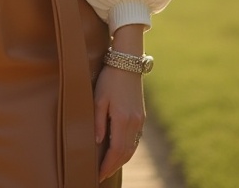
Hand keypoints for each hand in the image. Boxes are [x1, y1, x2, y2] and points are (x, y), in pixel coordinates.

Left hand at [93, 64, 145, 180]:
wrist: (127, 63)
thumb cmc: (109, 79)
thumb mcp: (98, 98)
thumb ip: (98, 121)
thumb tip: (98, 142)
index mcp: (123, 120)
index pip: (115, 151)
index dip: (107, 165)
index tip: (98, 175)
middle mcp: (134, 123)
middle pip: (125, 153)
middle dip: (113, 166)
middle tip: (101, 176)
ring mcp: (139, 121)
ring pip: (131, 148)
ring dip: (120, 160)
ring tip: (108, 168)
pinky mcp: (141, 117)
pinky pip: (134, 140)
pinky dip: (126, 150)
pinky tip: (118, 153)